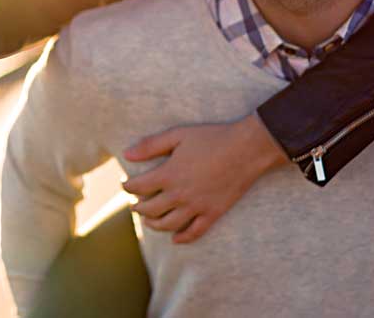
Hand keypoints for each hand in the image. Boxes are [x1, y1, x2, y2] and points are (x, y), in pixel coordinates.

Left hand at [118, 113, 283, 243]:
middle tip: (135, 205)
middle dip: (138, 207)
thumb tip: (126, 155)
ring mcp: (196, 207)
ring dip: (154, 225)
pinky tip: (175, 239)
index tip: (126, 185)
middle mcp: (180, 194)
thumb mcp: (178, 135)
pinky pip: (194, 232)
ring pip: (168, 225)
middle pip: (150, 209)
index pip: (138, 187)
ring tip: (148, 221)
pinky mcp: (213, 213)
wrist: (247, 149)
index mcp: (169, 174)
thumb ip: (151, 145)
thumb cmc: (212, 138)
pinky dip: (182, 238)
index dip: (128, 186)